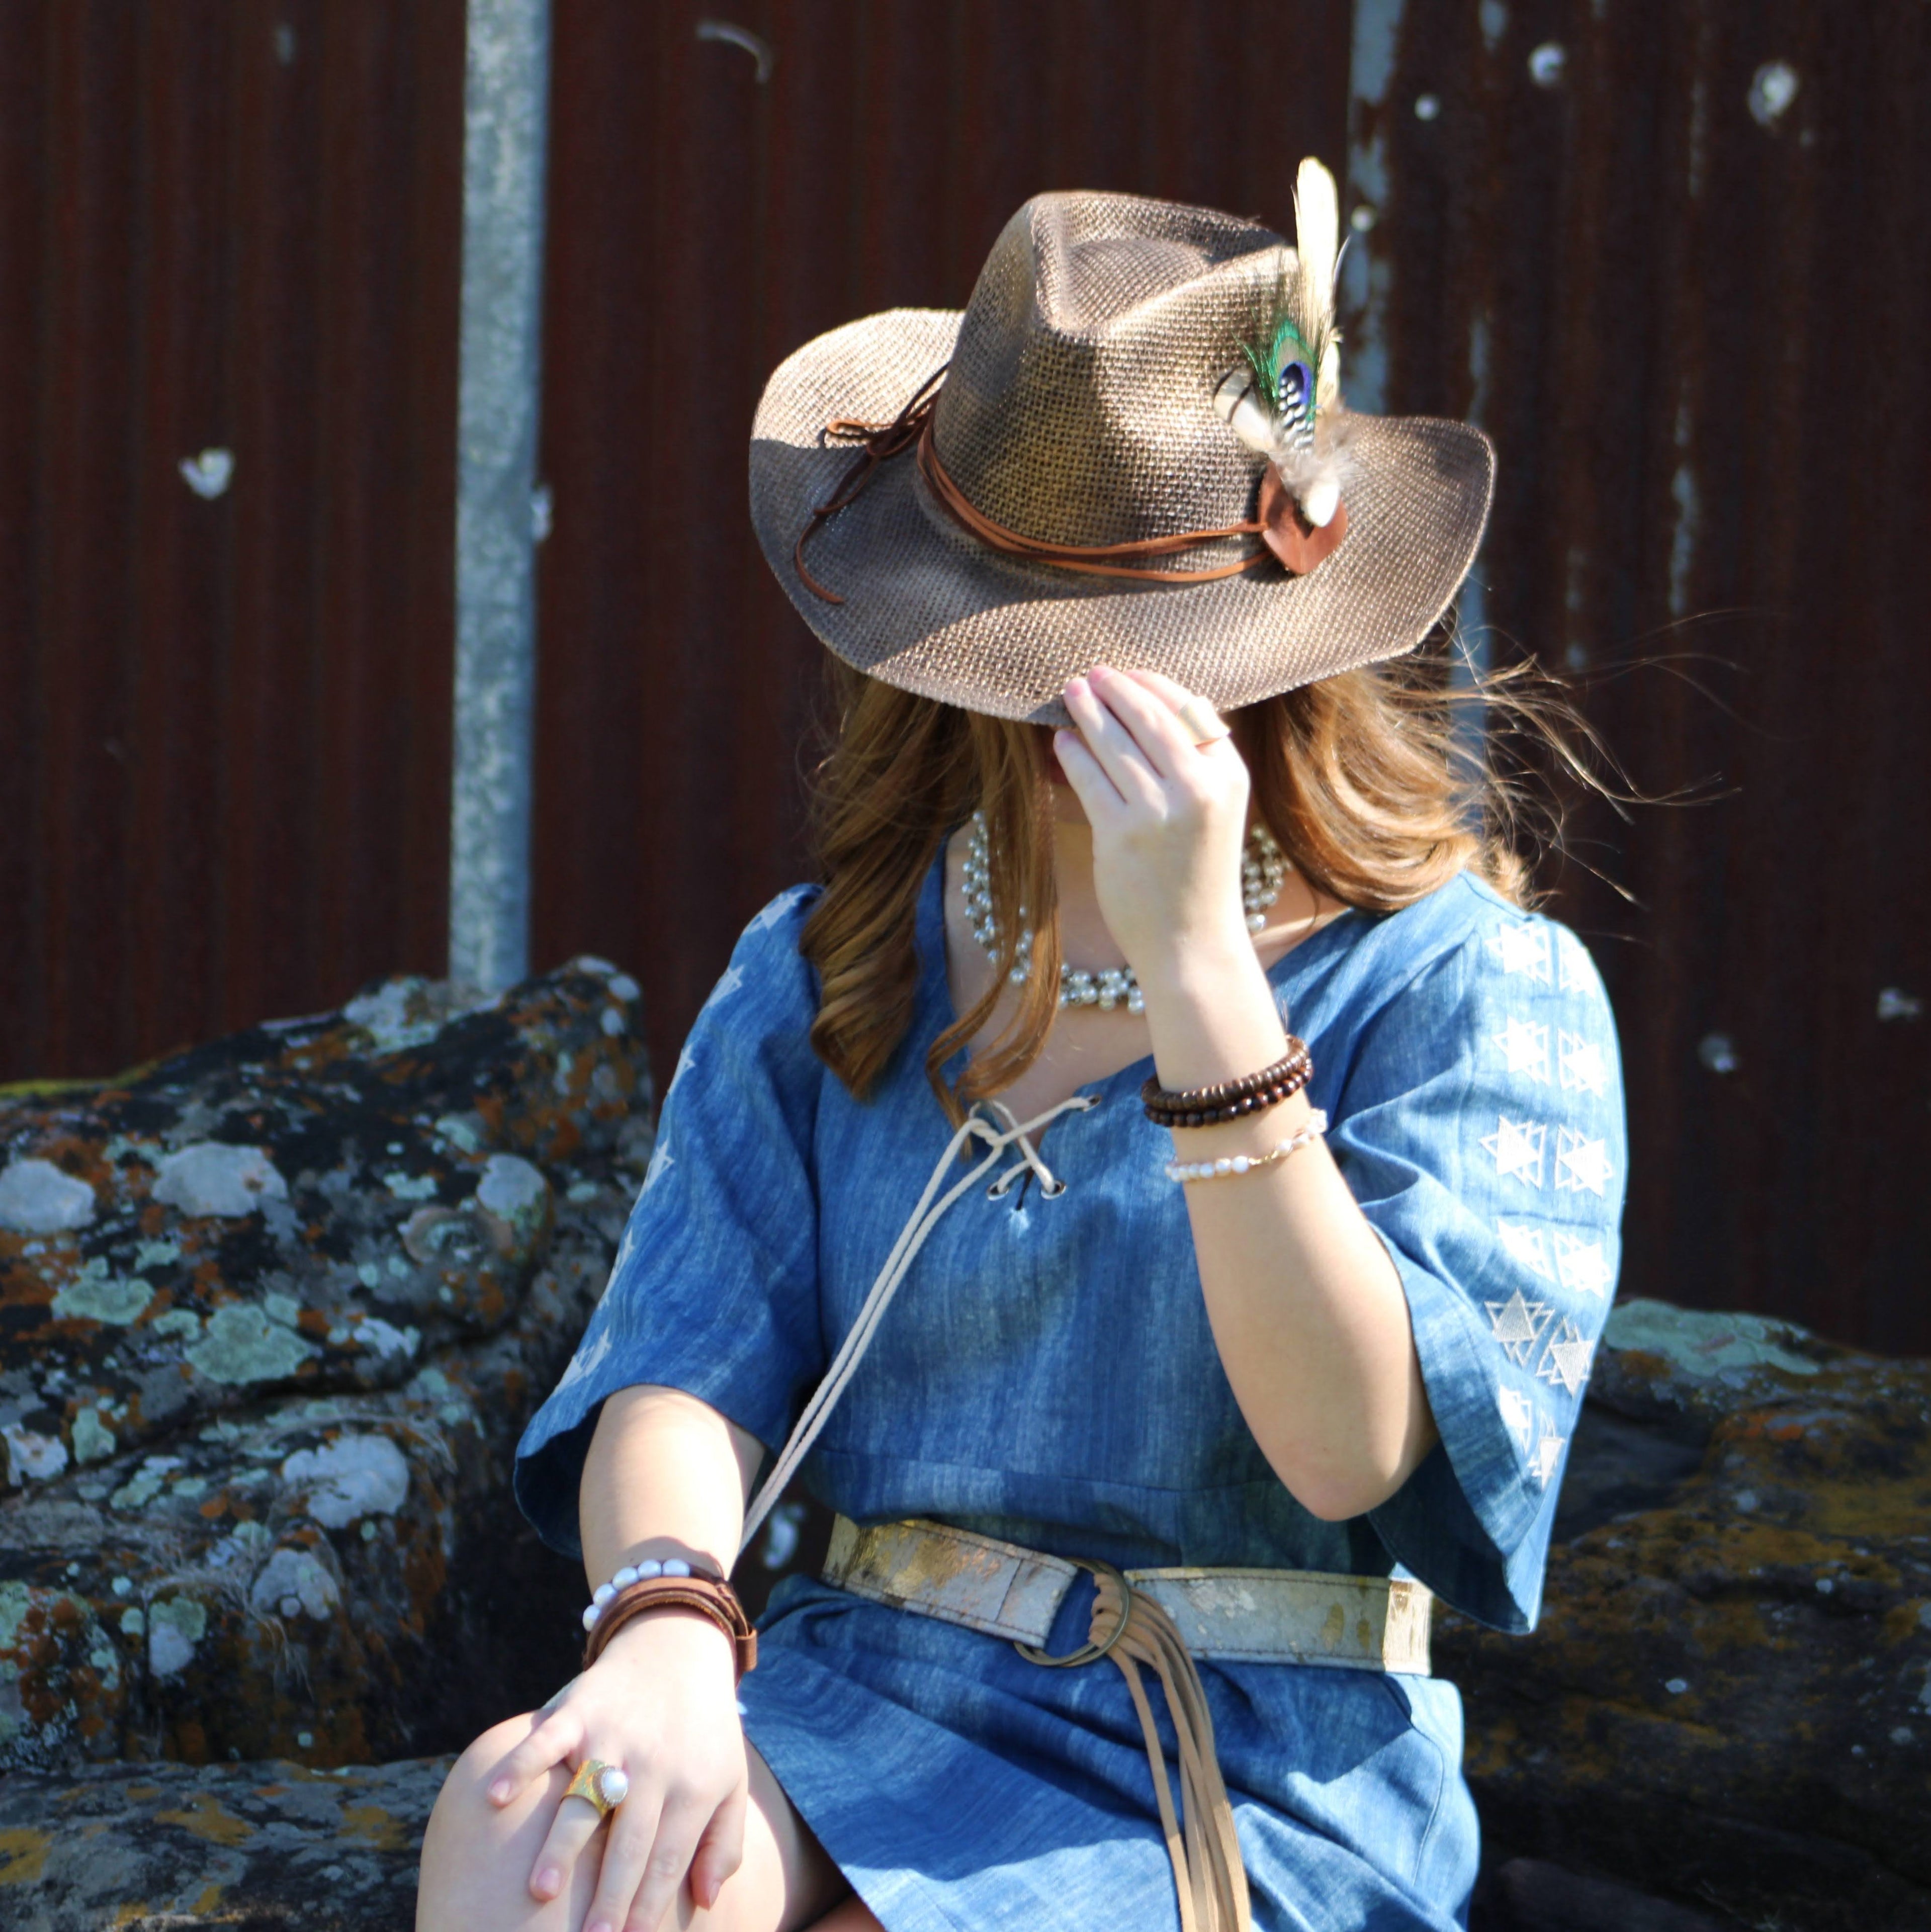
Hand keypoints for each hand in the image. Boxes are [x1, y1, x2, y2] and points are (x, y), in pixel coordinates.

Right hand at [485, 1611, 745, 1931]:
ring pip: (585, 1796)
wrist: (680, 1647)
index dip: (649, 1903)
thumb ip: (725, 1843)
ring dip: (561, 1843)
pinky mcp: (581, 1708)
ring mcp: (614, 1734)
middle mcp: (654, 1763)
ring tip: (542, 1889)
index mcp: (692, 1785)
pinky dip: (520, 1765)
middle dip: (609, 1894)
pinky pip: (548, 1740)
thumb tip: (706, 1901)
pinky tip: (494, 1798)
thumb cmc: (705, 1729)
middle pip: (630, 1840)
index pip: (667, 1857)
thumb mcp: (730, 1781)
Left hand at [1055, 665, 1254, 991]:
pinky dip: (1073, 753)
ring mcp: (1158, 811)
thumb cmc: (1198, 874)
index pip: (1188, 707)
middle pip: (1148, 718)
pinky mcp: (1121, 834)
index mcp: (1229, 775)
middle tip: (1088, 674)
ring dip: (1088, 713)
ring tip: (1071, 696)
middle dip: (1114, 689)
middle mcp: (1198, 788)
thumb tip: (1145, 706)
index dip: (1149, 684)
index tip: (1124, 672)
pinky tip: (1063, 741)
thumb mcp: (1217, 810)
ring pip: (1114, 743)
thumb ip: (1195, 762)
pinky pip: (1089, 777)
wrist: (1192, 943)